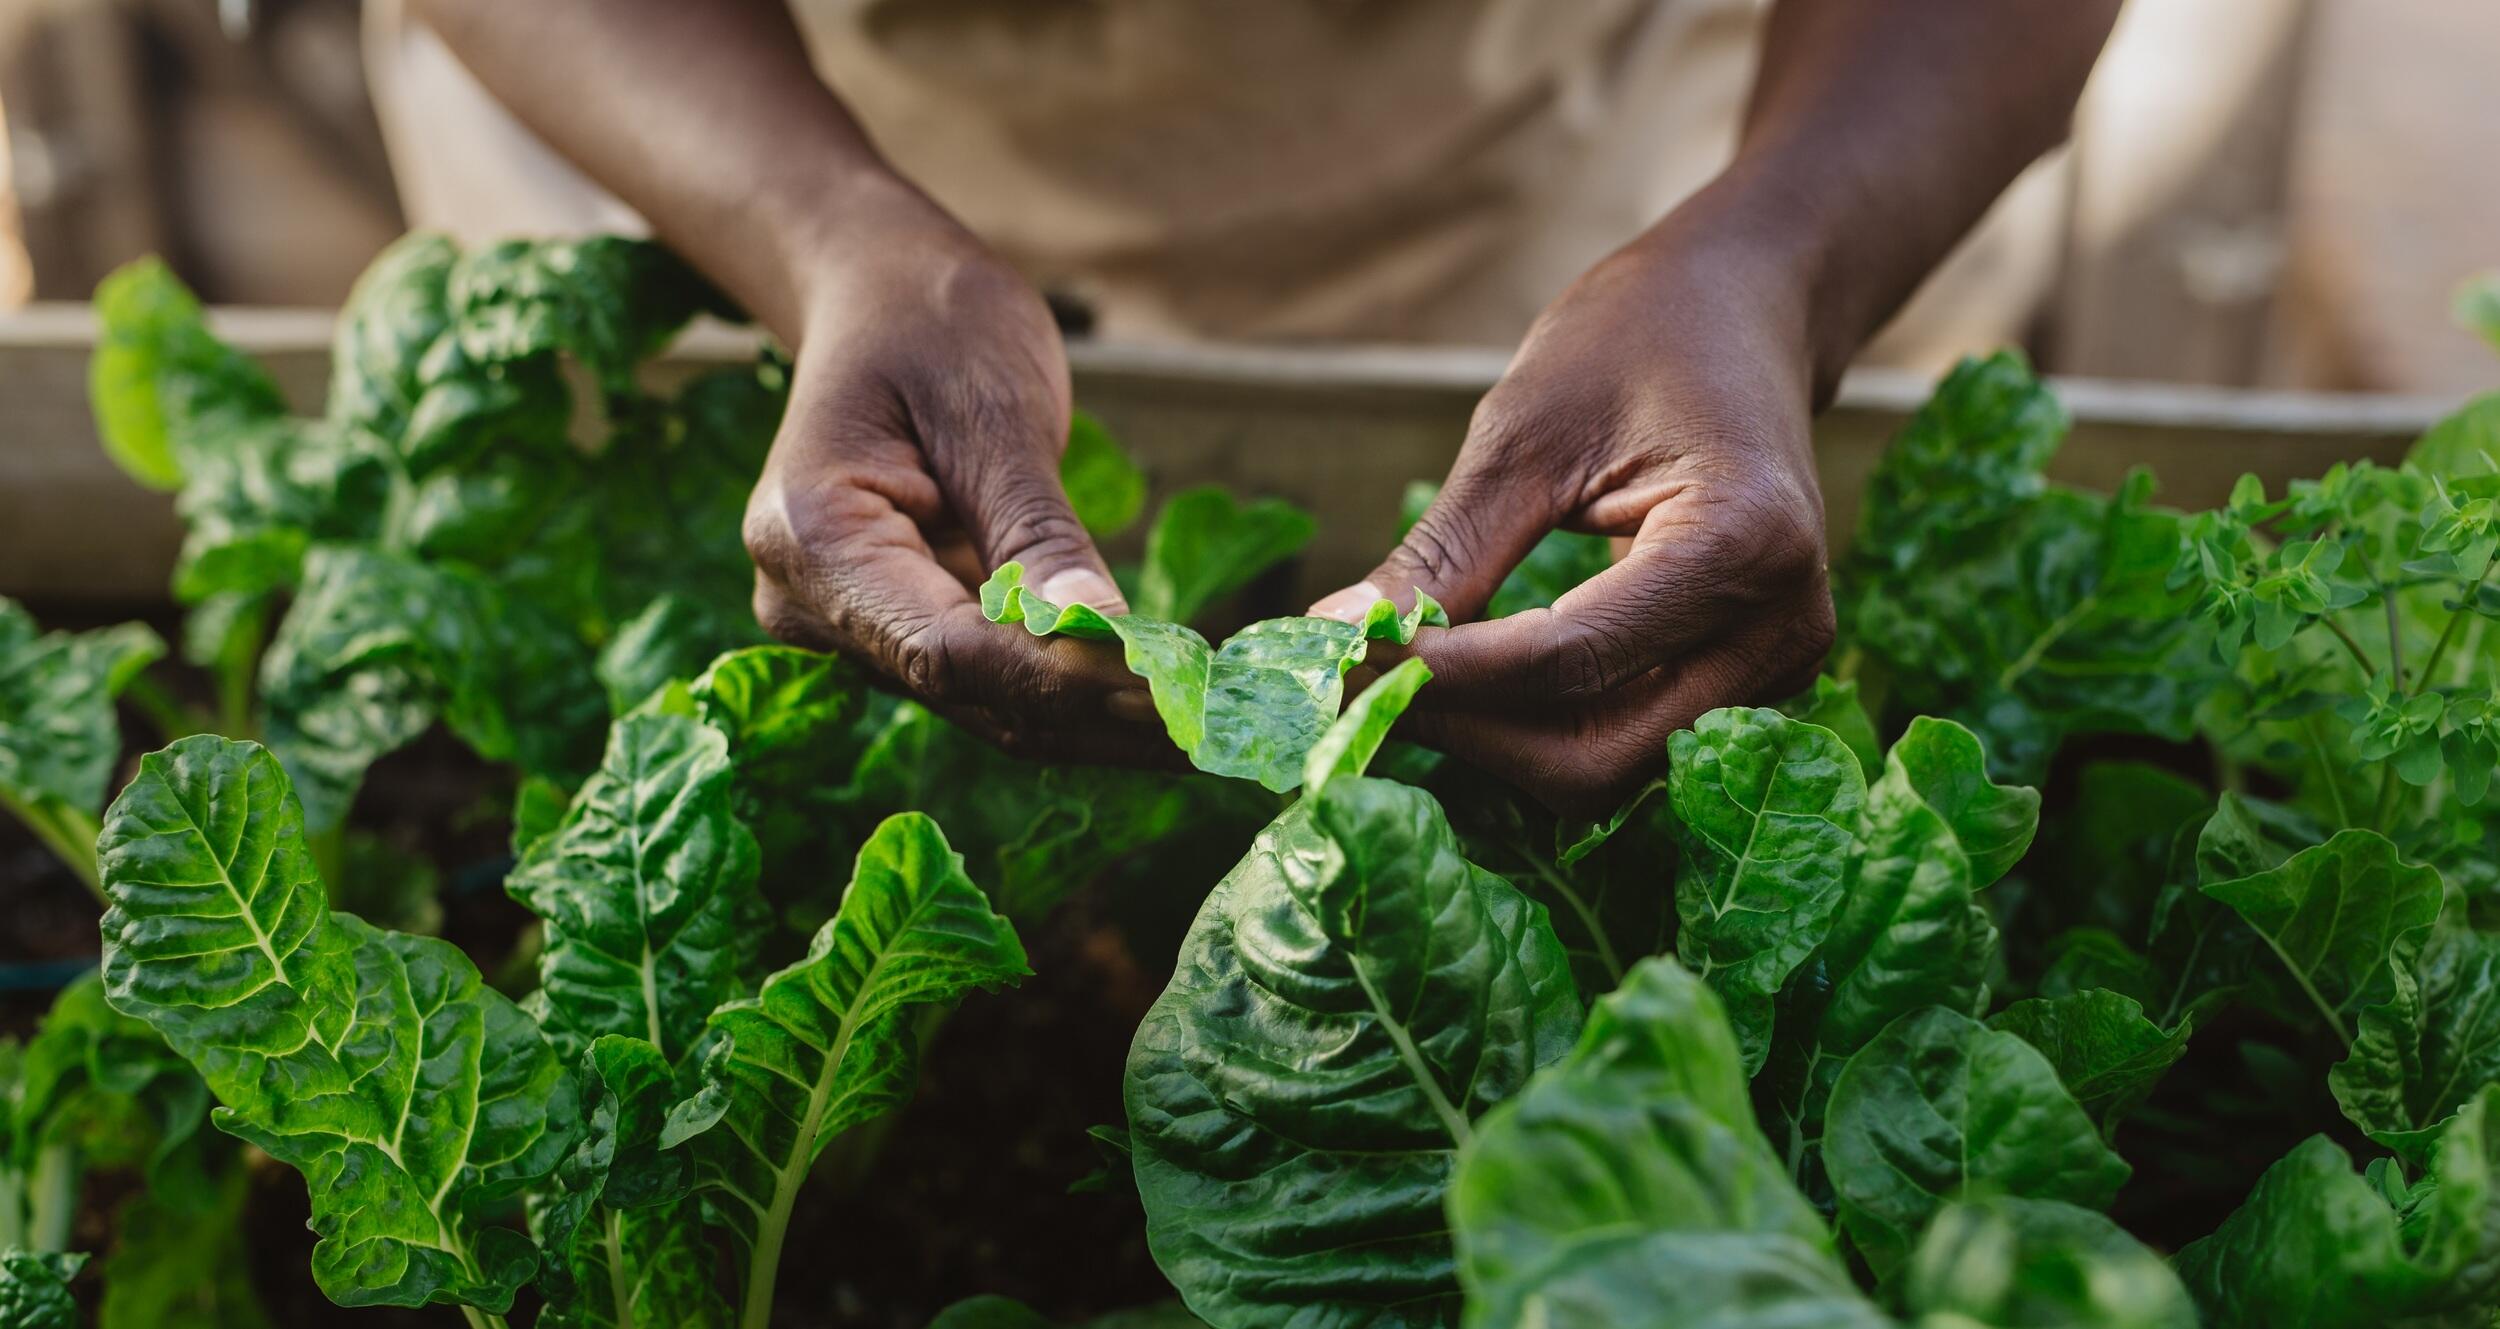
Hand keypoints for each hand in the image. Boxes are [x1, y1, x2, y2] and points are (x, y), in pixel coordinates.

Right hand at [742, 180, 1160, 763]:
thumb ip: (1036, 531)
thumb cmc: (932, 324)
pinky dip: (1079, 689)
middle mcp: (813, 606)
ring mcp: (852, 629)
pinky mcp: (903, 634)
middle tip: (1221, 726)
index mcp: (813, 538)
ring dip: (1101, 722)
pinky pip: (998, 680)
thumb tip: (1106, 634)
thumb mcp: (992, 411)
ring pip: (990, 706)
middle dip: (1098, 716)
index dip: (1062, 682)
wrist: (881, 297)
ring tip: (1213, 724)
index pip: (945, 650)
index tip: (1171, 695)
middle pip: (971, 694)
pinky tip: (1165, 697)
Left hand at [1312, 205, 1837, 814]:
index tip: (1335, 663)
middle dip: (1465, 730)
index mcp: (1745, 545)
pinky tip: (1468, 680)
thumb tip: (1334, 638)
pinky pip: (1625, 743)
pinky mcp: (1748, 683)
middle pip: (1593, 753)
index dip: (1440, 677)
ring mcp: (1775, 668)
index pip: (1566, 661)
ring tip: (1403, 679)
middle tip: (1357, 686)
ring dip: (1493, 741)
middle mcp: (1782, 628)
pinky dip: (1534, 727)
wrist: (1740, 314)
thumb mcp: (1524, 432)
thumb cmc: (1635, 341)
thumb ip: (1443, 554)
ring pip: (1606, 769)